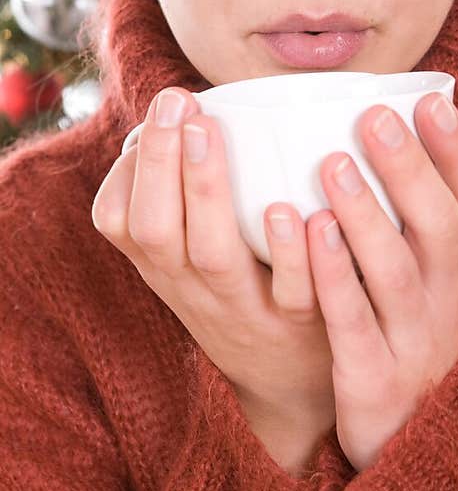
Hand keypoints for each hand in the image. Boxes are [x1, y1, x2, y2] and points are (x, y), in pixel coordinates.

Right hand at [91, 87, 339, 473]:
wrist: (295, 388)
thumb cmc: (247, 292)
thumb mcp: (196, 254)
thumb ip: (185, 192)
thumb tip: (185, 107)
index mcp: (166, 265)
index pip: (123, 219)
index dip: (136, 165)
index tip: (166, 104)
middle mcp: (195, 288)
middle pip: (158, 230)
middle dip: (161, 162)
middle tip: (177, 102)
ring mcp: (246, 309)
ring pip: (214, 256)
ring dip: (208, 191)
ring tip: (211, 133)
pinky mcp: (301, 326)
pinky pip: (292, 291)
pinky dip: (290, 250)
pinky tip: (295, 208)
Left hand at [307, 93, 457, 473]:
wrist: (414, 445)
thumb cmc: (406, 337)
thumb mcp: (427, 280)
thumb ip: (415, 219)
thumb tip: (397, 131)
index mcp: (454, 267)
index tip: (432, 100)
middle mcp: (443, 297)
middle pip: (439, 225)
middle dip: (408, 168)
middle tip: (374, 116)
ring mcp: (412, 339)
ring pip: (395, 270)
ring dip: (365, 215)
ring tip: (331, 164)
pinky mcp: (373, 377)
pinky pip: (354, 322)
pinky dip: (334, 278)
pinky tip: (309, 235)